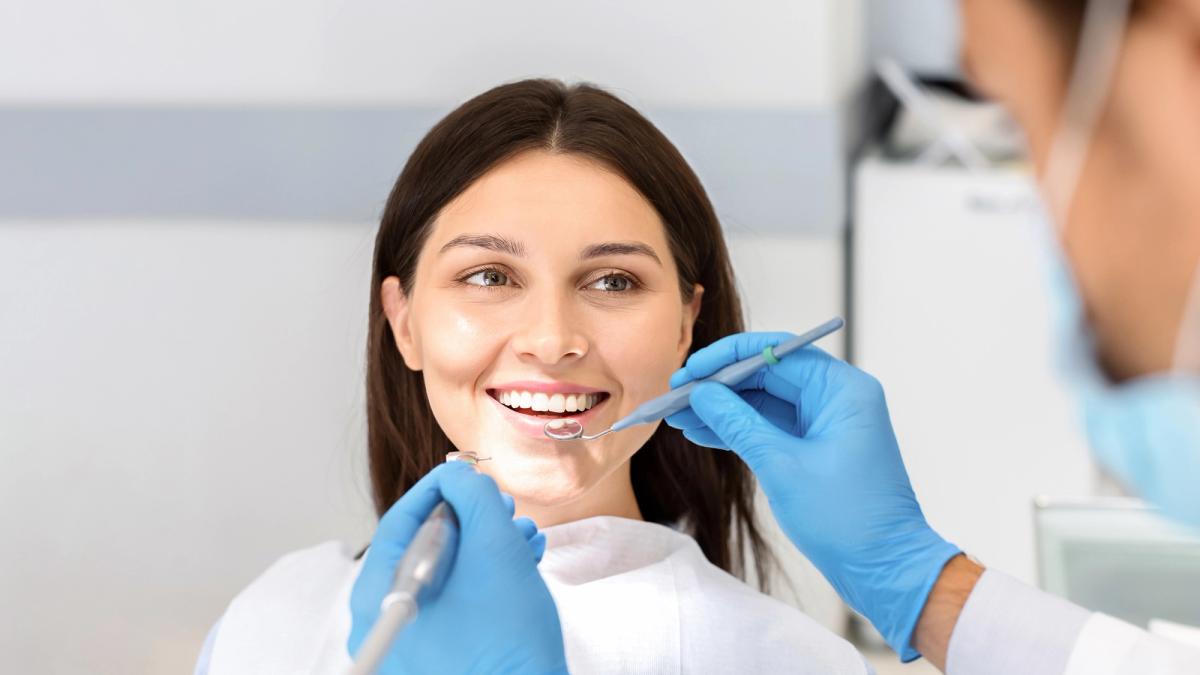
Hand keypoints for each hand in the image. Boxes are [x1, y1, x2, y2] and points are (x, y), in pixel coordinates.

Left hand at [348, 462, 567, 673]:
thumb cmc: (508, 638)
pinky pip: (451, 602)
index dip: (441, 487)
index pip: (401, 520)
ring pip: (442, 574)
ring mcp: (405, 644)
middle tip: (502, 507)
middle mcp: (379, 621)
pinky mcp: (433, 657)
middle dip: (471, 519)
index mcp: (377, 594)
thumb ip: (473, 496)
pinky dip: (483, 579)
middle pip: (421, 547)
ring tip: (523, 538)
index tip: (468, 472)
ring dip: (486, 547)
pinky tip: (519, 565)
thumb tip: (458, 475)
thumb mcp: (494, 547)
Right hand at [665, 333, 959, 661]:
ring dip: (723, 409)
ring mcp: (826, 423)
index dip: (727, 358)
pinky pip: (771, 426)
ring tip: (679, 416)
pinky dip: (739, 430)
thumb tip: (702, 394)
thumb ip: (738, 423)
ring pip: (765, 401)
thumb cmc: (849, 520)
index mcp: (842, 390)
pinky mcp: (816, 447)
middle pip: (768, 374)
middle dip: (719, 385)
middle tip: (676, 395)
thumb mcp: (782, 466)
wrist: (884, 568)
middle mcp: (837, 398)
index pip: (776, 352)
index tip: (690, 369)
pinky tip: (702, 432)